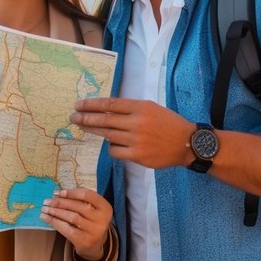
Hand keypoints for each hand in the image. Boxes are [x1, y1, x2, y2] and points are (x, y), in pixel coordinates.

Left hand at [40, 188, 112, 260]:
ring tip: (44, 209)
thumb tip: (57, 194)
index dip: (71, 193)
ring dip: (56, 212)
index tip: (57, 193)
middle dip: (60, 202)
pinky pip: (67, 229)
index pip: (87, 195)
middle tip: (47, 201)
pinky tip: (46, 218)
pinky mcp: (85, 241)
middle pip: (78, 206)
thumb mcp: (92, 210)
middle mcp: (102, 219)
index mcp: (105, 207)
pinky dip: (55, 222)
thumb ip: (80, 201)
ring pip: (72, 217)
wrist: (95, 246)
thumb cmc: (90, 222)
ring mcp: (94, 231)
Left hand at [71, 97, 192, 169]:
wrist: (187, 143)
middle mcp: (137, 122)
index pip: (110, 104)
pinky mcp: (137, 155)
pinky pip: (115, 151)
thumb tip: (106, 109)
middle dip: (86, 118)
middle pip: (104, 120)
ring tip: (83, 128)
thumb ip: (130, 108)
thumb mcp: (151, 108)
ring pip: (108, 136)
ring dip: (94, 132)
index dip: (92, 105)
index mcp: (140, 107)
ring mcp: (136, 140)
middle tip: (73, 117)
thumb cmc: (168, 123)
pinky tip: (110, 144)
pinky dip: (110, 147)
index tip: (79, 105)